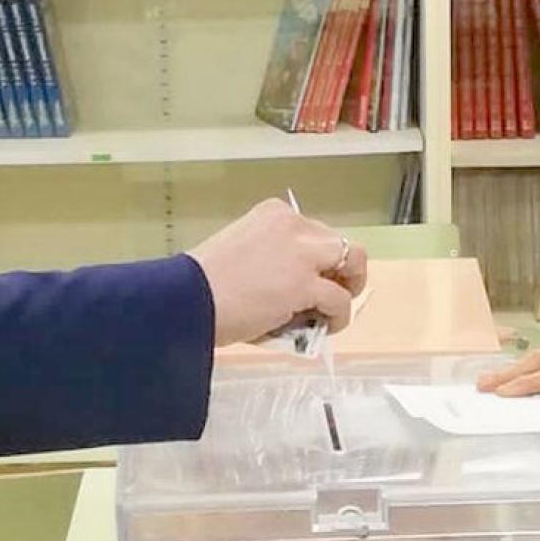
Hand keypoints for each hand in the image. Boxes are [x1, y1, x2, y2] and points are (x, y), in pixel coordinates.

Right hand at [187, 199, 368, 346]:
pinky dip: (338, 316)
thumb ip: (273, 262)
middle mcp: (293, 224)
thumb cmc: (201, 285)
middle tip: (327, 295)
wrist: (186, 300)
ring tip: (335, 308)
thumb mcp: (242, 255)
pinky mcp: (306, 283)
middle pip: (336, 243)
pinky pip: (340, 300)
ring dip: (349, 285)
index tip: (306, 279)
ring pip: (352, 260)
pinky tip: (325, 327)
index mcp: (274, 213)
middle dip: (337, 269)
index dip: (315, 259)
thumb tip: (295, 296)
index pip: (312, 232)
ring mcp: (302, 252)